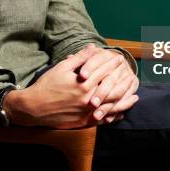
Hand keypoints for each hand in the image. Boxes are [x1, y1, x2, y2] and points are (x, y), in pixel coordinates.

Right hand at [3, 49, 129, 128]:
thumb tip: (94, 47)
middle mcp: (88, 98)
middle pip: (111, 88)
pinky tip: (121, 113)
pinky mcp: (83, 122)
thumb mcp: (62, 68)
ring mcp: (87, 112)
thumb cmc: (47, 85)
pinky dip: (113, 116)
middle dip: (122, 80)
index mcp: (84, 83)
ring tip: (135, 96)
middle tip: (131, 74)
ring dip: (124, 101)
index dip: (112, 64)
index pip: (103, 71)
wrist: (34, 108)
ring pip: (111, 106)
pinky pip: (103, 120)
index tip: (120, 58)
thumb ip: (80, 58)